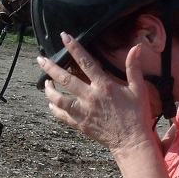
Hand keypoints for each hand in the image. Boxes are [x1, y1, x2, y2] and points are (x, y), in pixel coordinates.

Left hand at [37, 33, 157, 154]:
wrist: (132, 141)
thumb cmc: (137, 114)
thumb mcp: (138, 89)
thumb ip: (134, 67)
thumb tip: (136, 47)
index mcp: (104, 86)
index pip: (85, 62)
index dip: (74, 47)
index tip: (64, 36)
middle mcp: (90, 97)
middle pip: (65, 79)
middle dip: (50, 67)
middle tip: (40, 58)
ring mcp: (83, 112)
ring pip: (59, 98)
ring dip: (49, 89)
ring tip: (45, 82)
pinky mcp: (80, 124)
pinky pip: (62, 115)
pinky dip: (54, 108)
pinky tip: (51, 103)